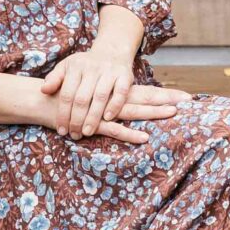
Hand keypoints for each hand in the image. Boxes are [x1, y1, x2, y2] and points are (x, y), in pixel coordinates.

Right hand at [39, 67, 183, 145]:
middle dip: (166, 99)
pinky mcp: (93, 124)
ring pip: (132, 111)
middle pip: (144, 98)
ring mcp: (103, 111)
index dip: (164, 94)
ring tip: (173, 113)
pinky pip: (114, 129)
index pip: (144, 92)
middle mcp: (112, 99)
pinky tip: (144, 137)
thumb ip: (106, 103)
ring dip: (153, 113)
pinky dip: (129, 134)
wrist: (40, 100)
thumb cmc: (67, 99)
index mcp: (114, 93)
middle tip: (189, 101)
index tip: (186, 97)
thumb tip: (125, 111)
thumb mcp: (89, 100)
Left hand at [41, 43, 133, 137]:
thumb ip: (54, 79)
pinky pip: (120, 93)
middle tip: (74, 135)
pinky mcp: (125, 75)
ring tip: (87, 132)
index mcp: (75, 67)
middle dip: (77, 119)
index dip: (63, 114)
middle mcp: (92, 68)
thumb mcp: (67, 67)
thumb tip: (43, 91)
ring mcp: (109, 71)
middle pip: (82, 98)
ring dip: (93, 117)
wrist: (111, 52)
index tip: (61, 130)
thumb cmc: (85, 65)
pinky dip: (114, 106)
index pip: (67, 94)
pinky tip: (108, 118)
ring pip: (100, 97)